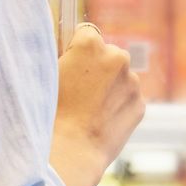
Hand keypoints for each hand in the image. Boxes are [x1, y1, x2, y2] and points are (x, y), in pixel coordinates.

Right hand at [49, 22, 144, 185]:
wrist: (69, 151)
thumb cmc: (48, 112)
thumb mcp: (45, 73)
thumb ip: (59, 53)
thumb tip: (69, 48)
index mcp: (91, 43)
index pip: (86, 34)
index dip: (75, 51)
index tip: (69, 65)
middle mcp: (117, 57)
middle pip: (107, 54)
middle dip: (96, 68)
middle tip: (77, 92)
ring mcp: (132, 82)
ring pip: (119, 78)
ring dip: (108, 87)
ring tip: (87, 110)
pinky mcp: (140, 105)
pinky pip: (128, 99)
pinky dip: (117, 106)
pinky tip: (100, 121)